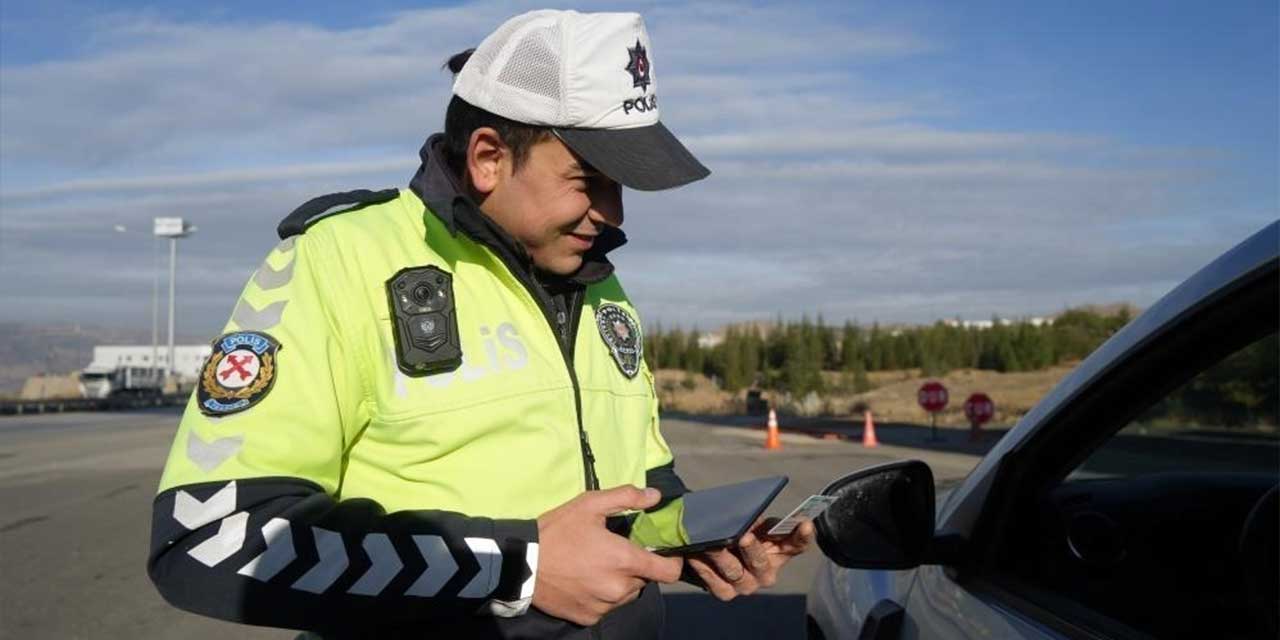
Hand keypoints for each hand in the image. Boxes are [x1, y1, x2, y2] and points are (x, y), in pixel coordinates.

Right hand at [533, 486, 684, 625]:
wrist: (521, 564)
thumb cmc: (557, 531)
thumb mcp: (589, 505)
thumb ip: (626, 497)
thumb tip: (656, 496)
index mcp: (625, 561)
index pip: (669, 572)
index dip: (671, 561)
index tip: (661, 552)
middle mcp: (619, 589)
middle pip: (645, 580)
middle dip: (636, 567)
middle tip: (616, 552)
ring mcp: (604, 607)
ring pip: (626, 595)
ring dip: (620, 582)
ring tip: (597, 566)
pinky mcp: (589, 618)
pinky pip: (607, 607)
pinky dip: (602, 596)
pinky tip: (585, 581)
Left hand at [685, 517, 814, 600]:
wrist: (712, 542)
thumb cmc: (738, 527)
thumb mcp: (750, 520)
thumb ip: (756, 517)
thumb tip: (751, 515)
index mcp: (780, 551)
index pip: (798, 544)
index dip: (802, 535)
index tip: (805, 522)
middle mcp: (767, 573)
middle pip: (761, 563)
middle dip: (752, 549)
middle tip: (744, 536)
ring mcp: (747, 585)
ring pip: (736, 574)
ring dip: (722, 557)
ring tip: (712, 544)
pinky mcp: (726, 592)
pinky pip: (716, 584)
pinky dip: (705, 569)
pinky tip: (696, 555)